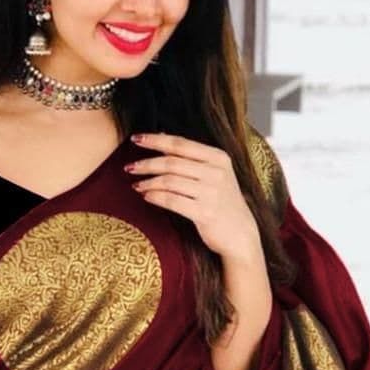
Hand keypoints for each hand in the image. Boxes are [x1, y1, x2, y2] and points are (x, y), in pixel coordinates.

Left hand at [126, 131, 262, 261]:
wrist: (240, 233)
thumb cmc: (222, 202)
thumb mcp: (214, 173)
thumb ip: (192, 157)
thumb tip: (162, 136)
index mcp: (218, 157)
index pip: (180, 144)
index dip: (155, 140)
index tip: (135, 139)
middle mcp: (216, 172)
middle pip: (172, 162)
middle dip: (147, 163)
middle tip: (130, 167)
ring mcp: (211, 193)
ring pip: (169, 181)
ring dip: (148, 182)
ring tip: (136, 185)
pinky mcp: (204, 213)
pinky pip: (172, 201)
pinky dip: (155, 197)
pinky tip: (146, 197)